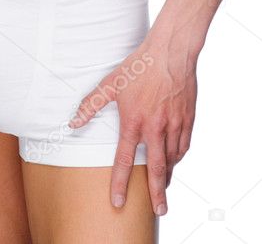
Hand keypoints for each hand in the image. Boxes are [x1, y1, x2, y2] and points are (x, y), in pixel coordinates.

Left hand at [67, 36, 197, 215]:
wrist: (171, 51)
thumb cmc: (140, 65)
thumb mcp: (111, 82)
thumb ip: (91, 104)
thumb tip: (73, 121)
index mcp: (134, 121)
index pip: (125, 160)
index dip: (120, 184)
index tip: (118, 202)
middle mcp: (155, 128)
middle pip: (156, 169)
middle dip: (157, 194)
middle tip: (159, 211)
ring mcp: (174, 124)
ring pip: (172, 159)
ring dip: (167, 175)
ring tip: (163, 186)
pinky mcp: (188, 118)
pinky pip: (183, 145)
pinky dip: (178, 156)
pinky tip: (174, 159)